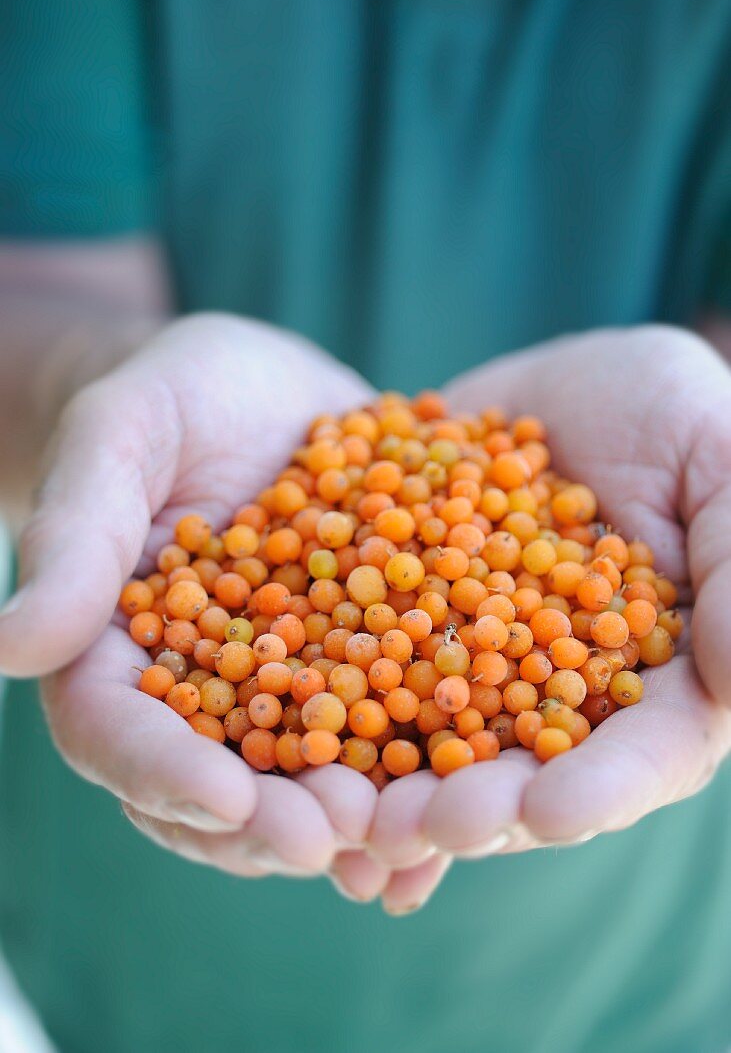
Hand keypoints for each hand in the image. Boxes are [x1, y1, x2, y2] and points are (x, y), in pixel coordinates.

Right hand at [0, 314, 379, 878]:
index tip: (226, 800)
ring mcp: (285, 685)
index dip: (166, 773)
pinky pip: (388, 726)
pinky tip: (472, 795)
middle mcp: (200, 690)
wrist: (261, 387)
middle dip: (271, 821)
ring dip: (352, 819)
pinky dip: (420, 770)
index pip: (117, 730)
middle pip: (215, 781)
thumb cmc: (169, 397)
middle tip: (331, 842)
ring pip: (304, 775)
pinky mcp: (359, 663)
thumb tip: (9, 646)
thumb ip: (77, 534)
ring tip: (406, 841)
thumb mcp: (120, 437)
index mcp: (117, 652)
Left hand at [362, 326, 730, 902]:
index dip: (604, 787)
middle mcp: (565, 697)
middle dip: (480, 809)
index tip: (551, 812)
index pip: (649, 753)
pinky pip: (367, 689)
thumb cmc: (663, 410)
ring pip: (441, 749)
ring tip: (345, 820)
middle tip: (423, 824)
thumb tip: (730, 675)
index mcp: (661, 678)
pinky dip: (333, 726)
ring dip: (394, 794)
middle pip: (532, 776)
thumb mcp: (716, 454)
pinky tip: (289, 761)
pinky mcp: (408, 638)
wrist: (553, 383)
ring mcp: (479, 674)